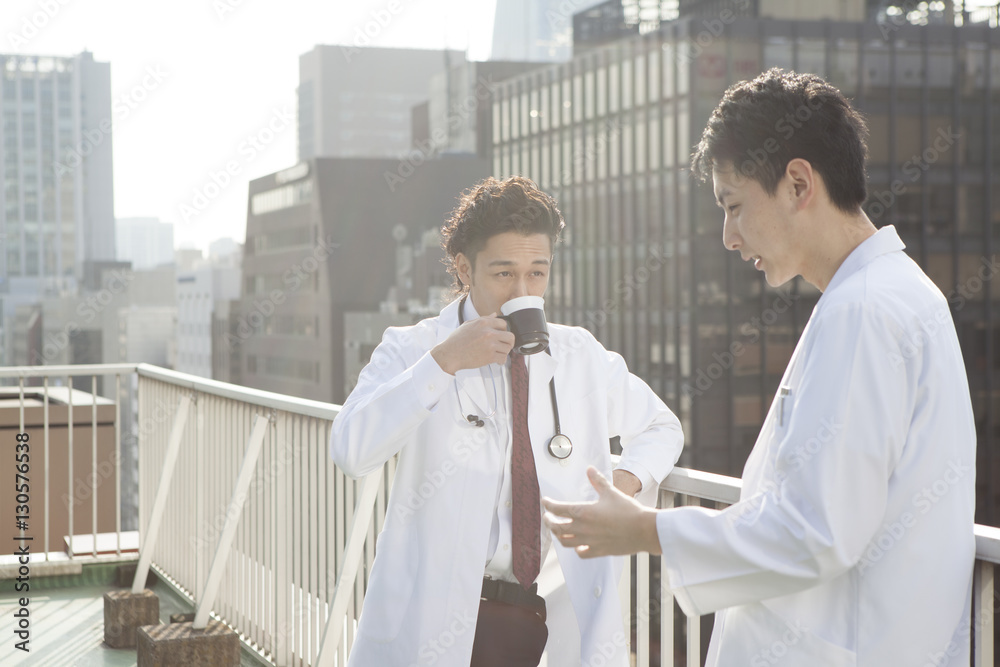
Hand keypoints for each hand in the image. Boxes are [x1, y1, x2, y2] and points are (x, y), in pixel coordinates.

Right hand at [431, 314, 514, 374]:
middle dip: (509, 342)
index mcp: (483, 323)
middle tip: (504, 345)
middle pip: (510, 336)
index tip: (501, 335)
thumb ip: (483, 319)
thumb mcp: (468, 325)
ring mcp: (490, 345)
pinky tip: (496, 360)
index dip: (504, 330)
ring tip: (498, 353)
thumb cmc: (457, 340)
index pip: (504, 324)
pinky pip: (503, 358)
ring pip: (508, 348)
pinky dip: (501, 360)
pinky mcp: (489, 356)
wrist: (450, 354)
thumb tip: (494, 315)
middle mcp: (488, 332)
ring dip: (504, 352)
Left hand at [542, 466, 661, 557]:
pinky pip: (581, 552)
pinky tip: (577, 545)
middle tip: (547, 516)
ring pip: (565, 541)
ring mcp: (589, 541)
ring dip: (558, 535)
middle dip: (549, 521)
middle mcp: (582, 528)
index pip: (558, 509)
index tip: (545, 502)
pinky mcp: (598, 551)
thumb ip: (597, 481)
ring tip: (558, 530)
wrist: (643, 530)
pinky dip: (576, 549)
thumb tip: (589, 469)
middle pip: (557, 527)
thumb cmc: (628, 510)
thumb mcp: (611, 492)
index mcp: (583, 512)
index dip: (548, 505)